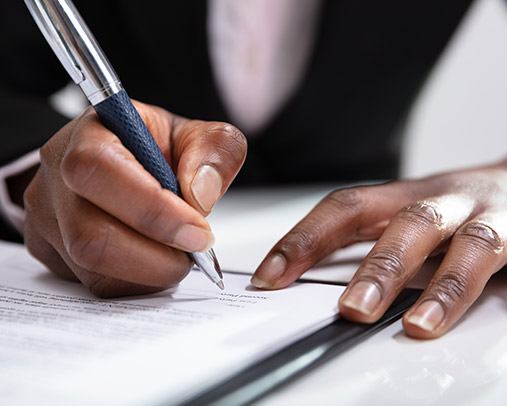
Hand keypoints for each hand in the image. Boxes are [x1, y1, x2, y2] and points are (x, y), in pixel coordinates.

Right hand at [24, 101, 245, 296]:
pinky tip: (155, 262)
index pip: (100, 171)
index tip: (198, 232)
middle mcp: (57, 178)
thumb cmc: (155, 146)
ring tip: (177, 254)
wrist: (122, 157)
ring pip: (93, 271)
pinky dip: (136, 283)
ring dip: (150, 274)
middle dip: (156, 258)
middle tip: (194, 252)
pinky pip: (93, 285)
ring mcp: (47, 219)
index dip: (153, 210)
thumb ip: (214, 150)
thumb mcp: (195, 134)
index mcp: (89, 135)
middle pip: (90, 237)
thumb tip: (200, 195)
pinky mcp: (52, 251)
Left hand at [252, 162, 506, 337]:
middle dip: (376, 268)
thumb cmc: (451, 209)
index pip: (343, 207)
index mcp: (398, 196)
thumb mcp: (405, 217)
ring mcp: (479, 214)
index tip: (270, 276)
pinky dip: (463, 291)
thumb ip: (368, 243)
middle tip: (350, 310)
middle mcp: (436, 199)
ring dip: (434, 285)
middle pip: (403, 223)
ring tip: (414, 325)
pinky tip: (440, 320)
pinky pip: (490, 258)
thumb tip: (305, 278)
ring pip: (457, 242)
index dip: (304, 238)